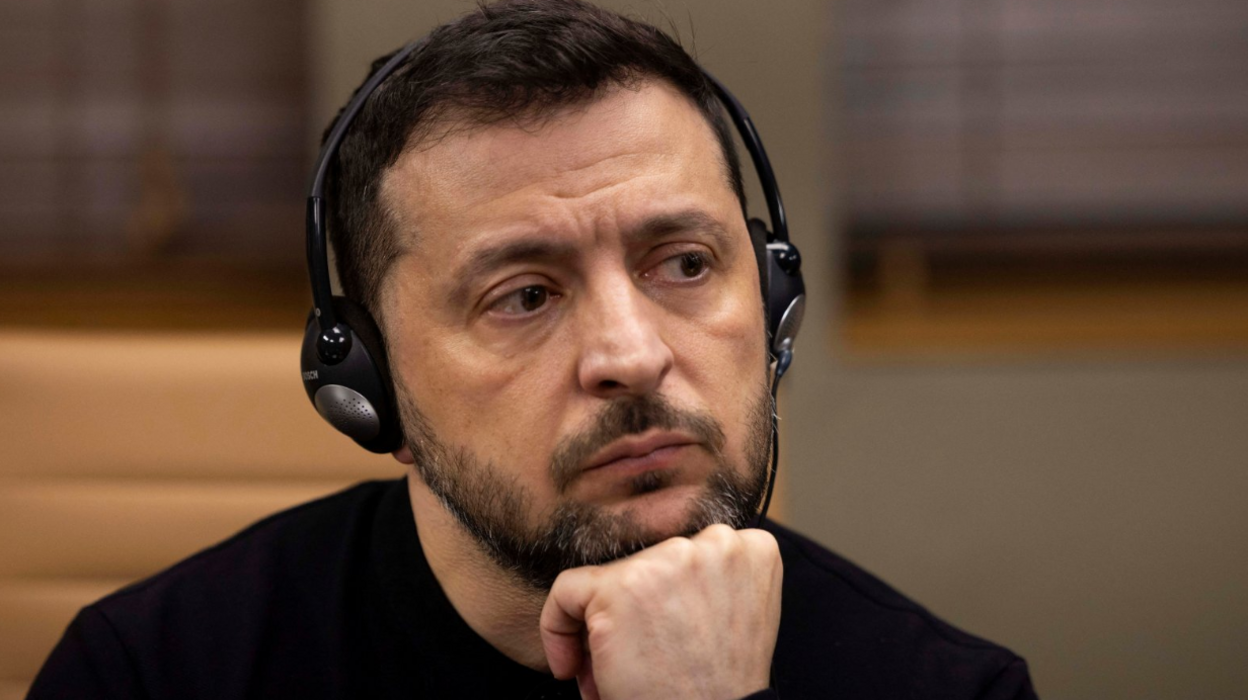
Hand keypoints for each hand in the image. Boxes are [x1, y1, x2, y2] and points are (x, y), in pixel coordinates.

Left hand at [539, 524, 782, 699]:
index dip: (670, 594)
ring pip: (610, 577)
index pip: (691, 550)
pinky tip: (574, 665)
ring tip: (621, 667)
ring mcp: (668, 560)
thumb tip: (653, 562)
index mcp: (752, 547)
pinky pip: (568, 590)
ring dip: (606, 623)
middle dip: (637, 611)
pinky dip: (558, 627)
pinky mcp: (621, 587)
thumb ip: (711, 574)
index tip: (665, 631)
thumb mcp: (738, 613)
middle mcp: (716, 541)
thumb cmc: (718, 683)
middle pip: (650, 561)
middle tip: (643, 657)